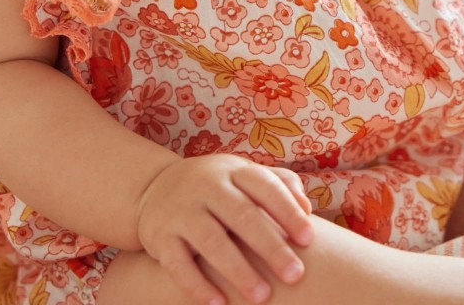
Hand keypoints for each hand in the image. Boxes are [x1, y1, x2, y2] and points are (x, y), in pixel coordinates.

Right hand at [135, 154, 314, 304]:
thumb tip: (307, 208)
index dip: (288, 211)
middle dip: (270, 247)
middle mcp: (208, 187)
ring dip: (238, 271)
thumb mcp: (243, 173)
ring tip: (262, 297)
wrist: (154, 187)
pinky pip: (178, 264)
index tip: (309, 239)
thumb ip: (279, 184)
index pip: (265, 187)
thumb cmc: (217, 186)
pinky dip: (197, 286)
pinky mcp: (160, 237)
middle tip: (295, 275)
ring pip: (212, 242)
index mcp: (234, 170)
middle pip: (242, 216)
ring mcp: (182, 211)